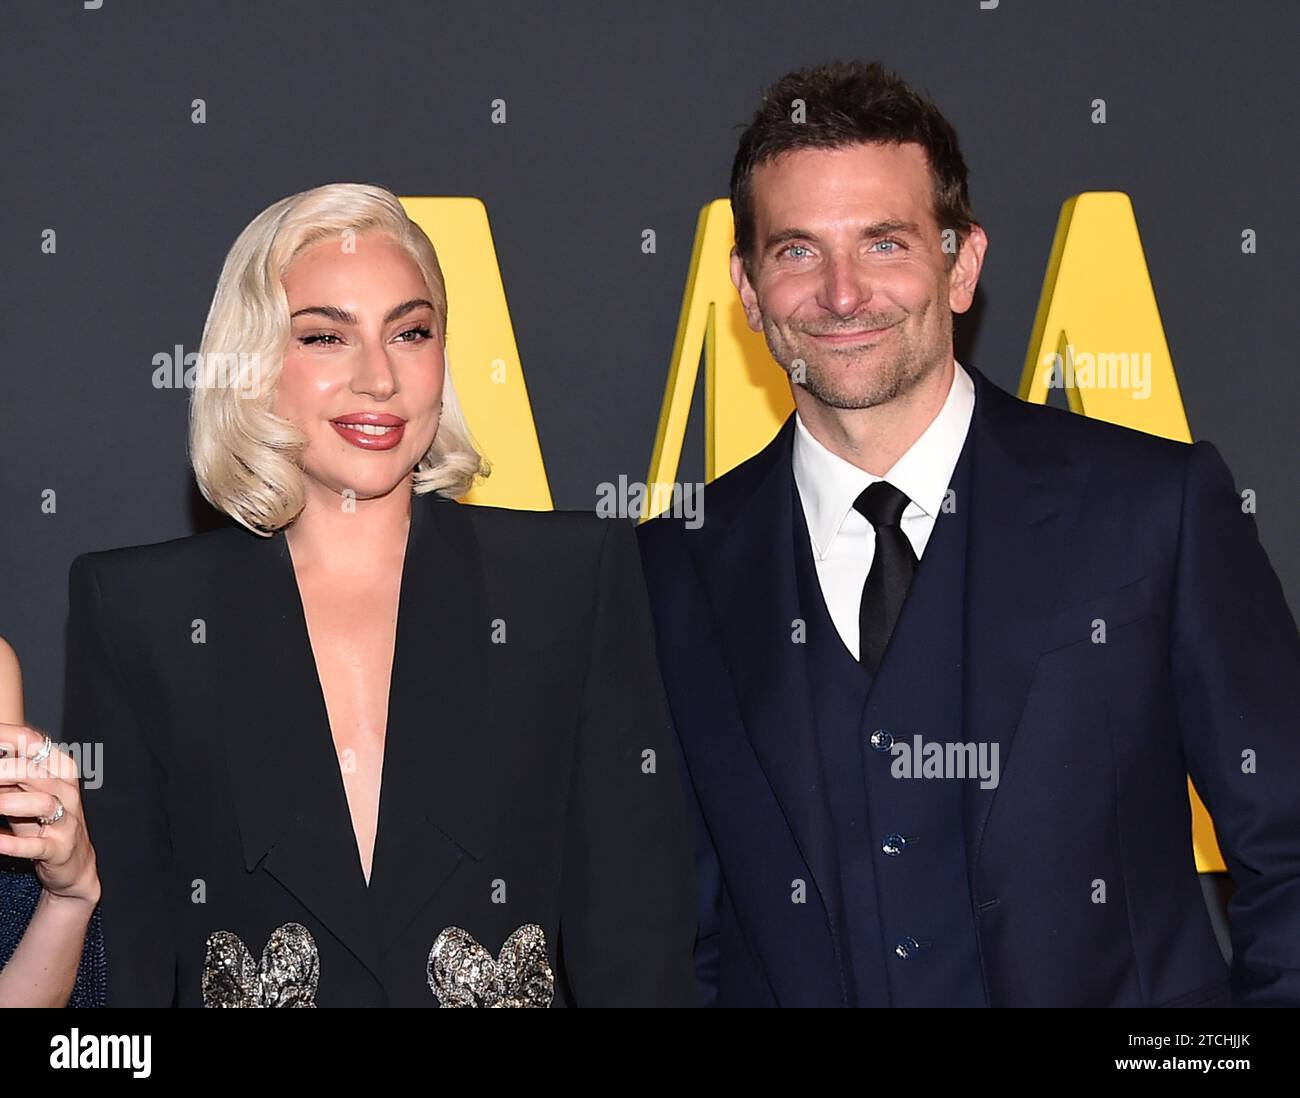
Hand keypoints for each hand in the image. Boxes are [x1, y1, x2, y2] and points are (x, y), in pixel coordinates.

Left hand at [0, 724, 100, 907]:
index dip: (8, 738)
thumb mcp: (27, 793)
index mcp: (61, 770)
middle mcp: (68, 792)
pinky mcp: (60, 849)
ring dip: (9, 803)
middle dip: (6, 770)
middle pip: (37, 772)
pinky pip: (37, 846)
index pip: (36, 744)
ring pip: (43, 804)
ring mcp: (68, 820)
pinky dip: (14, 844)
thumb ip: (9, 775)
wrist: (73, 862)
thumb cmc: (44, 821)